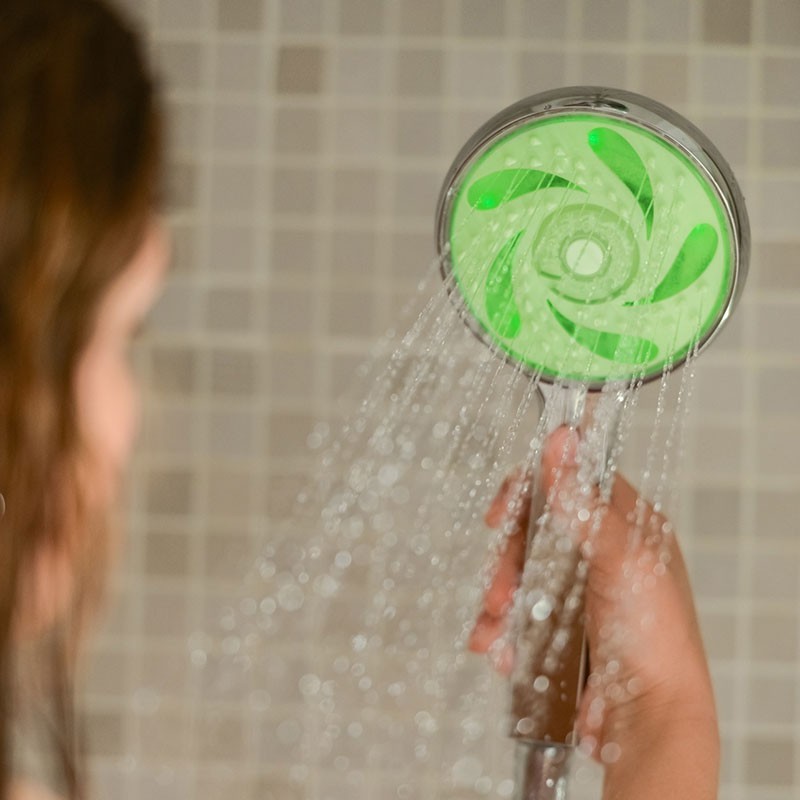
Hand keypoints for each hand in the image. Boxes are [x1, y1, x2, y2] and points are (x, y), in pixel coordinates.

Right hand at [469, 426, 719, 796]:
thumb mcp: (623, 561)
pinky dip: (499, 629)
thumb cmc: (657, 640)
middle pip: (532, 531)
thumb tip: (562, 442)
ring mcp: (574, 593)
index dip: (531, 490)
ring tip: (496, 627)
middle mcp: (596, 555)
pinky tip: (498, 647)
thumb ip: (586, 505)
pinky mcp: (555, 628)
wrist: (648, 720)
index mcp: (623, 527)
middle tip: (500, 588)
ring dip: (498, 598)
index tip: (502, 512)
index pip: (569, 484)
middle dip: (507, 559)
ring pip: (516, 574)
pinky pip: (513, 614)